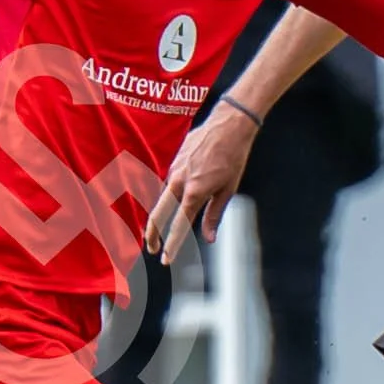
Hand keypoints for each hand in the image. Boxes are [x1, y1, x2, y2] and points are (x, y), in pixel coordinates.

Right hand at [144, 103, 260, 262]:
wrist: (228, 124)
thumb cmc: (233, 157)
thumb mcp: (228, 190)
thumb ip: (214, 215)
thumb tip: (209, 239)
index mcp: (194, 192)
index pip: (179, 225)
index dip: (172, 244)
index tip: (165, 259)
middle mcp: (180, 181)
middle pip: (158, 214)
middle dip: (152, 234)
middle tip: (151, 249)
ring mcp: (174, 169)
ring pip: (161, 197)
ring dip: (157, 215)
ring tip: (154, 231)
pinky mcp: (174, 160)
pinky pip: (167, 182)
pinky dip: (166, 195)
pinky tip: (170, 200)